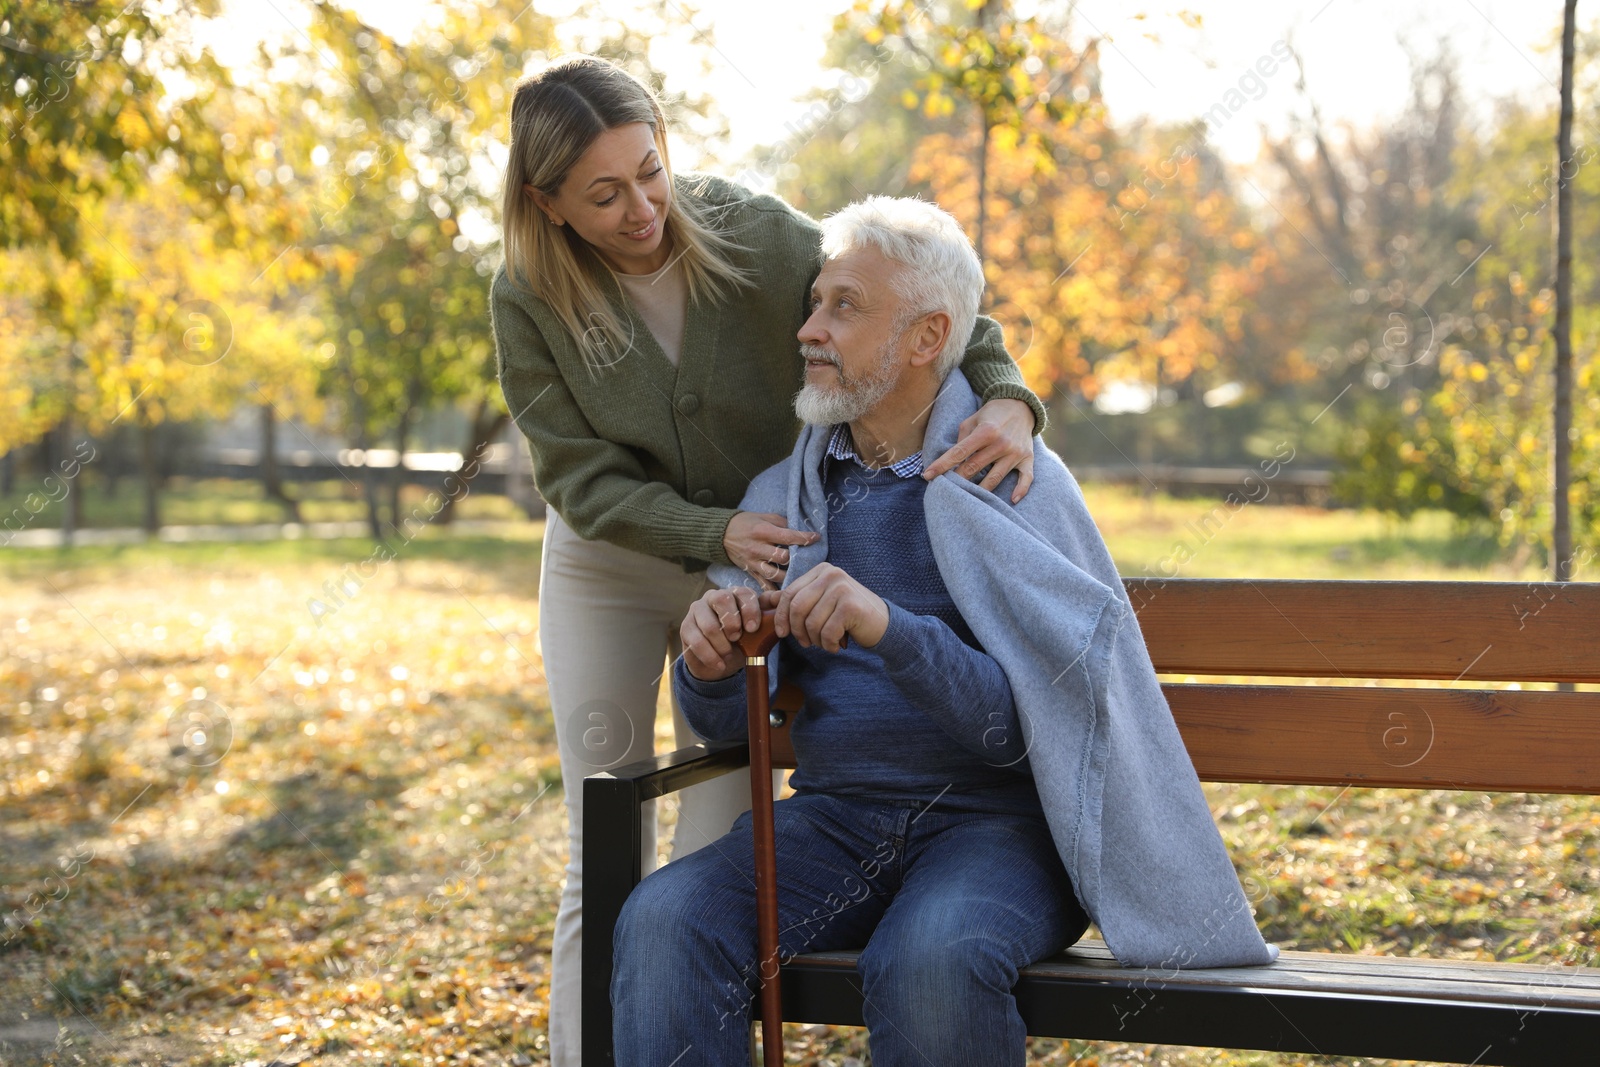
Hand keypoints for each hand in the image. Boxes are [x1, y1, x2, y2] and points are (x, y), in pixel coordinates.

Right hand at [680, 586, 765, 680]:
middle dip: (732, 622)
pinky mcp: (686, 627)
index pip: (743, 593)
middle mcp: (714, 597)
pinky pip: (697, 641)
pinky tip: (719, 664)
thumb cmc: (743, 640)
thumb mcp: (759, 628)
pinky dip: (710, 656)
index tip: (753, 629)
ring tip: (728, 655)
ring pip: (708, 624)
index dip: (749, 610)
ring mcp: (697, 610)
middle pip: (722, 599)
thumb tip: (783, 597)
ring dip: (722, 644)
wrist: (722, 661)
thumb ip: (770, 612)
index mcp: (735, 594)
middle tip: (737, 639)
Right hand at [723, 511, 819, 590]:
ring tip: (800, 575)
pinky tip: (786, 594)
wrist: (722, 534)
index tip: (817, 538)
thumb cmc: (746, 523)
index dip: (805, 538)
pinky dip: (774, 591)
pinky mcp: (750, 572)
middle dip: (797, 559)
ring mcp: (753, 562)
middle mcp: (758, 548)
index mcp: (763, 531)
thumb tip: (801, 530)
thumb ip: (783, 523)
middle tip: (809, 559)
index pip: (788, 536)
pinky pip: (763, 585)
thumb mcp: (764, 517)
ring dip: (789, 576)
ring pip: (775, 574)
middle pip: (783, 558)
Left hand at [771, 562, 888, 652]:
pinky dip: (829, 645)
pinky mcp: (851, 606)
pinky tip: (837, 645)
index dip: (781, 616)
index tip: (782, 633)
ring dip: (816, 640)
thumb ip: (795, 599)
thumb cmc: (848, 615)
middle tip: (806, 642)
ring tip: (826, 641)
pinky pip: (827, 632)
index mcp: (821, 571)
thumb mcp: (820, 603)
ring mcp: (842, 588)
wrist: (883, 624)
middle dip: (797, 630)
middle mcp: (831, 574)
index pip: (789, 593)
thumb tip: (763, 601)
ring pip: (811, 622)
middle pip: (797, 607)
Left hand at [921, 396, 1035, 503]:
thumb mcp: (972, 419)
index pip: (959, 452)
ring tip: (966, 499)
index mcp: (985, 431)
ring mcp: (1015, 453)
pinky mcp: (1027, 459)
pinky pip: (1026, 478)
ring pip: (994, 478)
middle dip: (957, 480)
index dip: (942, 465)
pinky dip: (1021, 490)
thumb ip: (962, 438)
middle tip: (943, 489)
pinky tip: (1012, 500)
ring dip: (979, 491)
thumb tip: (951, 460)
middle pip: (974, 468)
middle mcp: (1001, 443)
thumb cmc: (991, 414)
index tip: (927, 476)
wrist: (1021, 406)